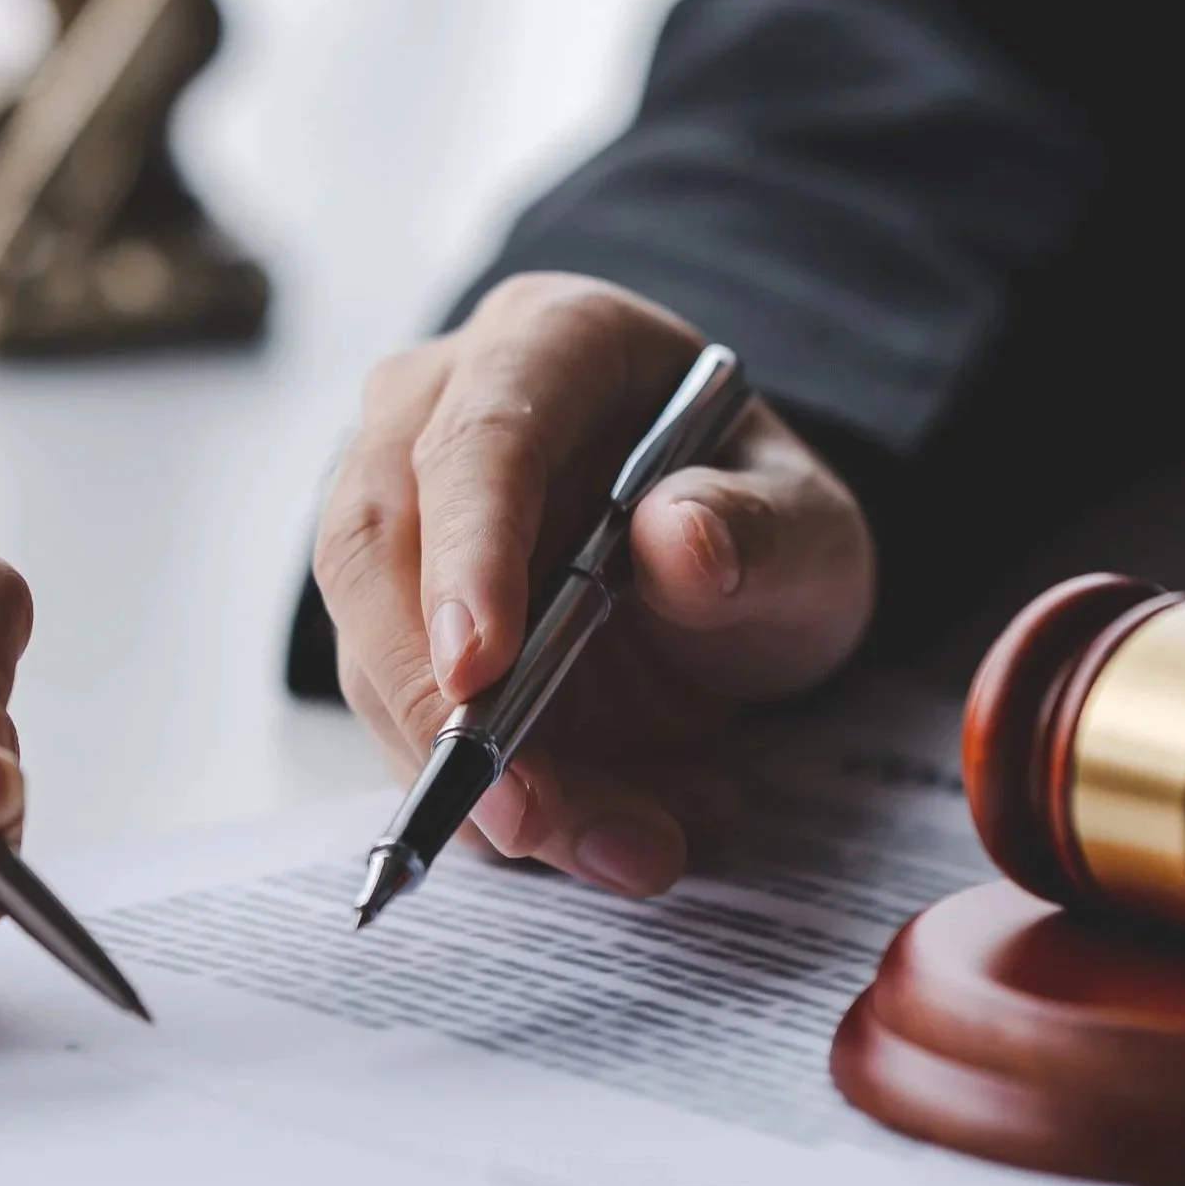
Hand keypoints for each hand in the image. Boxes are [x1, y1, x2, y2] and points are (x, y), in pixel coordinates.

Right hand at [316, 275, 874, 895]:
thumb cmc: (756, 518)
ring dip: (479, 776)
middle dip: (441, 700)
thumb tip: (679, 542)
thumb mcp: (811, 528)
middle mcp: (440, 407)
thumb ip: (763, 531)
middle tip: (534, 814)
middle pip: (378, 544)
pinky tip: (602, 833)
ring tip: (628, 844)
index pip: (478, 436)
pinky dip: (490, 800)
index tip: (482, 669)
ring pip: (373, 651)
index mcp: (552, 341)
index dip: (470, 551)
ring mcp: (398, 510)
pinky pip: (400, 720)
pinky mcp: (387, 616)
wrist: (728, 566)